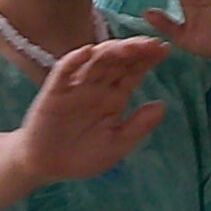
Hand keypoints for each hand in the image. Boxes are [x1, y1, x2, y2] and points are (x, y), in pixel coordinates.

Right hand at [16, 37, 169, 183]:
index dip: (146, 59)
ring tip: (127, 46)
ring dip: (110, 51)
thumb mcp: (116, 145)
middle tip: (150, 43)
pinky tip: (87, 52)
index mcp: (114, 98)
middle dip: (133, 50)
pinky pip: (63, 71)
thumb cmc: (83, 156)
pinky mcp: (54, 92)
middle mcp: (96, 87)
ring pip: (94, 61)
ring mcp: (75, 87)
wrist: (48, 167)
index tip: (163, 49)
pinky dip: (74, 60)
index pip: (132, 72)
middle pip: (116, 61)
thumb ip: (138, 126)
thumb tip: (162, 105)